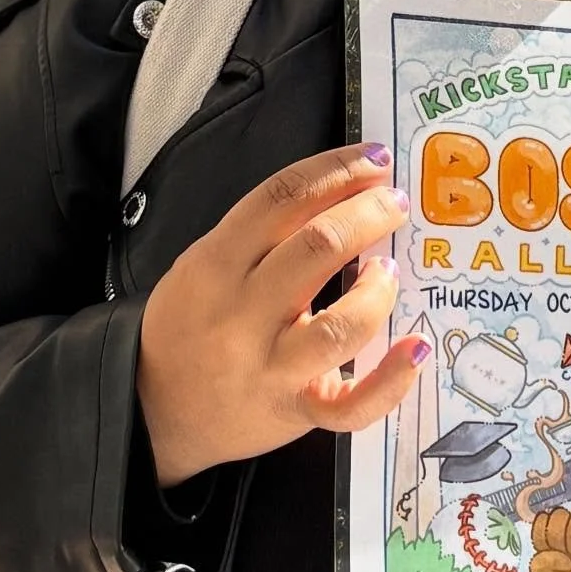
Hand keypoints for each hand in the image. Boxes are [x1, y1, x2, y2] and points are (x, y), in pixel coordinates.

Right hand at [138, 143, 423, 484]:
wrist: (156, 409)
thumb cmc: (190, 326)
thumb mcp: (203, 265)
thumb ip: (259, 234)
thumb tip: (340, 195)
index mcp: (216, 264)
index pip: (283, 198)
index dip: (337, 169)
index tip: (374, 159)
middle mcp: (243, 315)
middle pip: (317, 247)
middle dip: (369, 213)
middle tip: (394, 203)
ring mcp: (272, 368)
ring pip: (340, 328)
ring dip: (378, 290)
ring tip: (388, 271)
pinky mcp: (296, 412)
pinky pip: (350, 406)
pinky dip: (390, 381)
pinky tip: (414, 349)